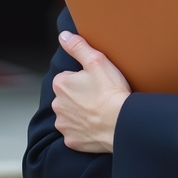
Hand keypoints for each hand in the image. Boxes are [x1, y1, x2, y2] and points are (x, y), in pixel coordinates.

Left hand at [51, 31, 131, 152]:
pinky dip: (84, 130)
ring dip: (81, 113)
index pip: (69, 77)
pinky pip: (76, 133)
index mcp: (61, 84)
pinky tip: (97, 125)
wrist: (120, 123)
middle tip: (100, 96)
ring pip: (71, 115)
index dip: (84, 79)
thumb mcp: (97, 61)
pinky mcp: (72, 140)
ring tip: (100, 111)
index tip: (97, 82)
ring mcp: (64, 124)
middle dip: (80, 96)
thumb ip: (78, 47)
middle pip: (68, 96)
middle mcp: (57, 105)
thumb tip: (64, 36)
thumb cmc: (110, 92)